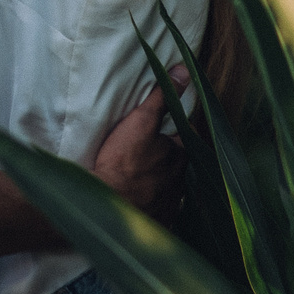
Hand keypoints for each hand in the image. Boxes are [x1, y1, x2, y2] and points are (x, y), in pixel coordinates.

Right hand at [88, 65, 189, 222]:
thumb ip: (163, 97)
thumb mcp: (140, 122)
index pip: (186, 136)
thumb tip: (184, 70)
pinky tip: (139, 200)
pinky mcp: (158, 222)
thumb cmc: (122, 165)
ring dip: (160, 180)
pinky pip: (159, 208)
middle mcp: (182, 182)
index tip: (161, 125)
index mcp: (182, 157)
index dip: (174, 129)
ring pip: (170, 186)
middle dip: (167, 156)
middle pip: (178, 163)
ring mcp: (171, 205)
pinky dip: (152, 203)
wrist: (106, 209)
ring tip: (141, 174)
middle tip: (147, 149)